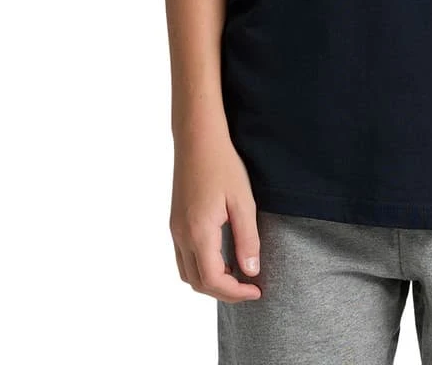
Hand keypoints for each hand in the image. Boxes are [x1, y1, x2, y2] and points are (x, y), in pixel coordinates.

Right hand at [169, 125, 262, 302]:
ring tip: (236, 275)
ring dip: (210, 282)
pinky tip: (221, 257)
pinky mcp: (175, 222)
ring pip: (187, 273)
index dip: (235, 292)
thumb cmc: (222, 165)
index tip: (256, 291)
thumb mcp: (243, 201)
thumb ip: (247, 239)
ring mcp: (175, 229)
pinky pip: (183, 258)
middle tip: (249, 288)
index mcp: (198, 232)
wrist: (197, 139)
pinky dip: (201, 267)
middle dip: (223, 292)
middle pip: (197, 282)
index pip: (213, 280)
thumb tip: (251, 272)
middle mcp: (181, 235)